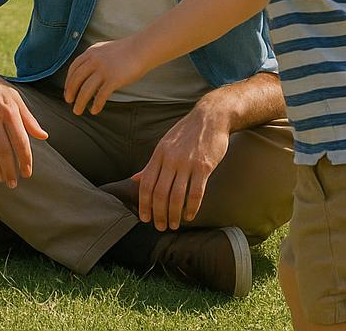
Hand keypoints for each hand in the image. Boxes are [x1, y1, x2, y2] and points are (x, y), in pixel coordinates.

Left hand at [64, 38, 146, 115]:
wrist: (142, 49)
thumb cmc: (125, 51)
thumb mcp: (104, 50)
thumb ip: (94, 58)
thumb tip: (86, 73)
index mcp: (90, 52)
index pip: (74, 68)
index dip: (68, 81)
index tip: (67, 91)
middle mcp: (94, 60)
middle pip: (77, 80)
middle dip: (70, 92)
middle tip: (69, 102)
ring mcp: (103, 70)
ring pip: (86, 90)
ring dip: (80, 102)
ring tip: (78, 111)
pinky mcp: (114, 79)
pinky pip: (101, 95)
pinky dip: (96, 104)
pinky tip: (94, 110)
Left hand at [131, 103, 230, 230]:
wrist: (210, 118)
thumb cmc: (186, 133)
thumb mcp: (164, 144)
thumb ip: (152, 164)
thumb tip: (135, 179)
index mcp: (159, 153)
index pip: (146, 182)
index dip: (144, 203)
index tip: (144, 218)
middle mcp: (170, 159)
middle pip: (160, 192)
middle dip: (158, 213)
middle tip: (160, 227)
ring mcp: (187, 163)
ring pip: (176, 195)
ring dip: (174, 214)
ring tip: (174, 225)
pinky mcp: (204, 167)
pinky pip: (196, 192)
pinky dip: (191, 208)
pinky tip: (190, 216)